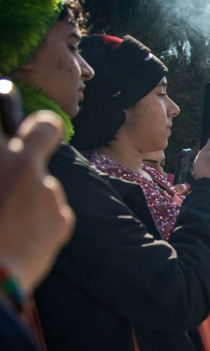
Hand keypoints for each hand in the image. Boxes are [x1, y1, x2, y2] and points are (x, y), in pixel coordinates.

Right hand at [0, 112, 74, 295]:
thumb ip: (2, 168)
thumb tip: (7, 167)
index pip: (7, 110)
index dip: (9, 117)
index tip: (14, 125)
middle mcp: (22, 164)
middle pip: (44, 129)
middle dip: (42, 130)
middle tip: (36, 137)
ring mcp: (46, 191)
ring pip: (44, 185)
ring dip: (31, 199)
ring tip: (7, 226)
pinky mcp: (62, 218)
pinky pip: (52, 213)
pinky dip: (41, 223)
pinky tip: (21, 240)